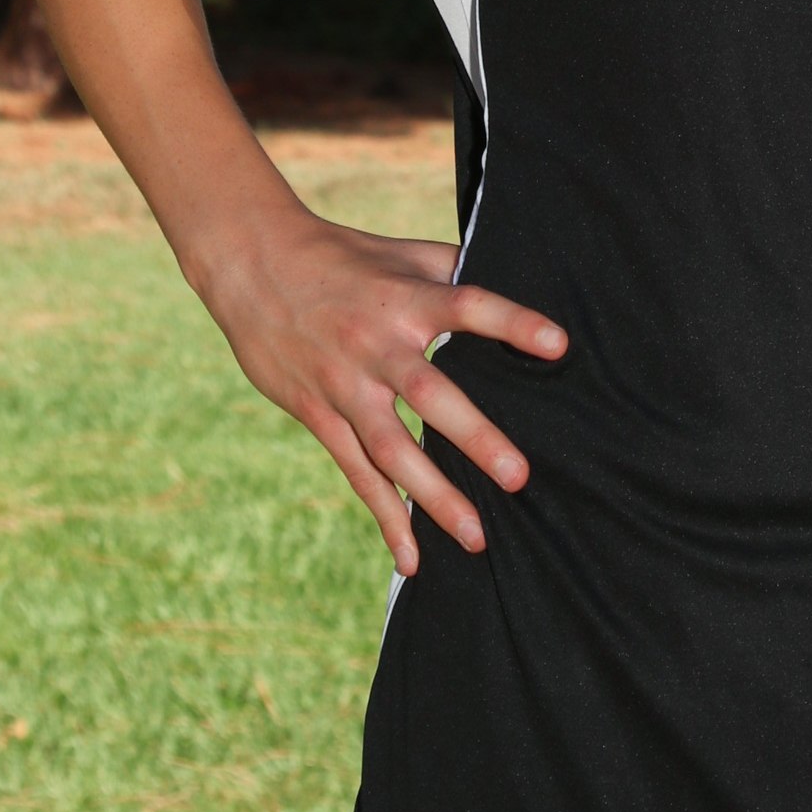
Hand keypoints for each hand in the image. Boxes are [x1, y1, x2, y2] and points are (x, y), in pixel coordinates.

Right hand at [193, 204, 566, 574]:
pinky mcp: (319, 414)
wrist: (252, 265)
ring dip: (433, 497)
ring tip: (477, 538)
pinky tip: (412, 558)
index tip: (559, 345)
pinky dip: (385, 515)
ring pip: (391, 449)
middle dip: (474, 437)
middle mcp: (376, 346)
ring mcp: (344, 385)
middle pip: (430, 394)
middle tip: (518, 477)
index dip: (512, 324)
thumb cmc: (341, 255)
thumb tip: (514, 275)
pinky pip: (356, 471)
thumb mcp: (400, 253)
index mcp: (405, 300)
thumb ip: (453, 269)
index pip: (468, 307)